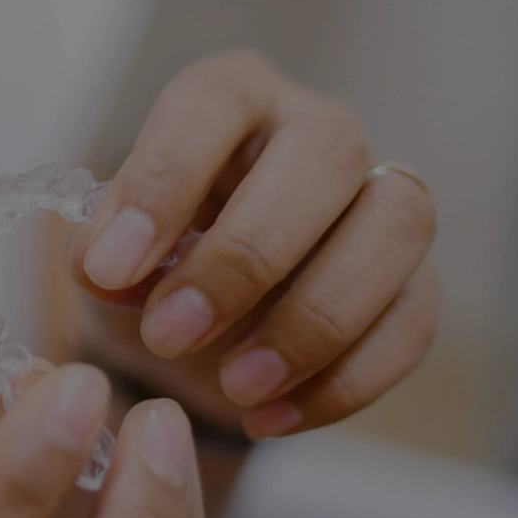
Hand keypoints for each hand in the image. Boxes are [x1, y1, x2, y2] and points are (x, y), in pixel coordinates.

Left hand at [69, 50, 438, 438]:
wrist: (198, 322)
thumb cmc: (153, 263)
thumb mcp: (110, 256)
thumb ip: (103, 255)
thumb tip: (109, 273)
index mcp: (234, 99)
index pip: (214, 101)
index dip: (163, 179)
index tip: (112, 268)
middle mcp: (318, 132)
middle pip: (326, 154)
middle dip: (245, 256)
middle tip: (170, 335)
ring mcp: (380, 201)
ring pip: (395, 226)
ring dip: (315, 319)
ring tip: (235, 386)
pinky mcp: (413, 279)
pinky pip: (413, 319)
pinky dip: (344, 381)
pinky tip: (269, 418)